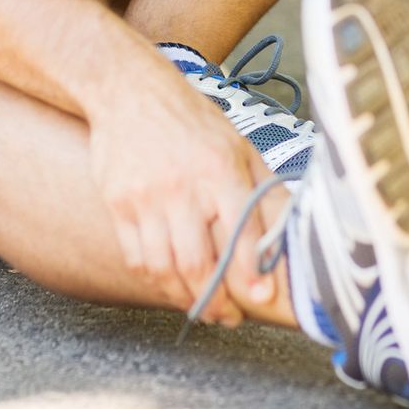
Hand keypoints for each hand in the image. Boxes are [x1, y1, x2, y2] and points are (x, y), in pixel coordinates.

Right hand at [86, 50, 280, 325]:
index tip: (261, 298)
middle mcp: (182, 186)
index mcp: (220, 169)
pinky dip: (156, 279)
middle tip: (230, 317)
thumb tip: (290, 230)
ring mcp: (146, 197)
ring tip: (203, 309)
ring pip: (164, 267)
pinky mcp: (119, 204)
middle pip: (197, 262)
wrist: (129, 90)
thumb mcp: (238, 144)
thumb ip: (262, 188)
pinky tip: (172, 284)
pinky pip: (137, 257)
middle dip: (216, 300)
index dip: (250, 271)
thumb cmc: (193, 119)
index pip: (239, 231)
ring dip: (185, 298)